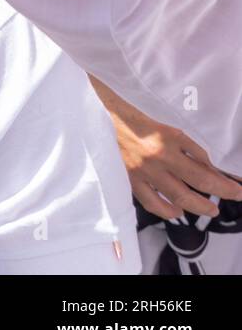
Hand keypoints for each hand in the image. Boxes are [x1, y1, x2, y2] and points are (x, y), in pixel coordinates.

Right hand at [93, 79, 241, 218]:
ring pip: (178, 196)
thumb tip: (209, 168)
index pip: (205, 164)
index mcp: (169, 139)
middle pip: (198, 182)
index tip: (236, 188)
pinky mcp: (130, 178)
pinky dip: (166, 210)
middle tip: (232, 197)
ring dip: (198, 205)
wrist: (101, 117)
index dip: (224, 180)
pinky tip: (176, 211)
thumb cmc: (135, 119)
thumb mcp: (167, 128)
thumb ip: (188, 147)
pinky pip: (151, 201)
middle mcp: (159, 156)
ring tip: (209, 210)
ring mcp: (143, 170)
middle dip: (220, 193)